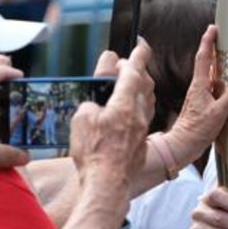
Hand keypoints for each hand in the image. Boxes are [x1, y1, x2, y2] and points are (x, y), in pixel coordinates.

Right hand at [70, 42, 154, 191]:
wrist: (108, 184)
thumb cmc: (93, 153)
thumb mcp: (81, 121)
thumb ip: (90, 106)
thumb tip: (95, 107)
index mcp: (124, 105)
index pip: (133, 74)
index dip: (138, 57)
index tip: (142, 44)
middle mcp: (137, 115)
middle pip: (142, 85)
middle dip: (136, 71)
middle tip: (126, 64)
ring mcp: (141, 130)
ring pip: (146, 101)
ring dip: (139, 88)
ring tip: (130, 83)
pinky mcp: (140, 143)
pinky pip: (143, 117)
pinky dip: (137, 107)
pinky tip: (130, 111)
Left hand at [165, 26, 227, 166]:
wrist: (183, 146)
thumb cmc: (195, 131)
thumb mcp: (217, 113)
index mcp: (199, 86)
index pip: (203, 59)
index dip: (208, 42)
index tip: (212, 29)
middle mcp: (199, 88)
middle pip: (206, 63)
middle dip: (213, 48)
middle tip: (222, 37)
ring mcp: (200, 96)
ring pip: (211, 75)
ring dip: (219, 64)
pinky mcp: (204, 105)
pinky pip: (215, 87)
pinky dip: (223, 81)